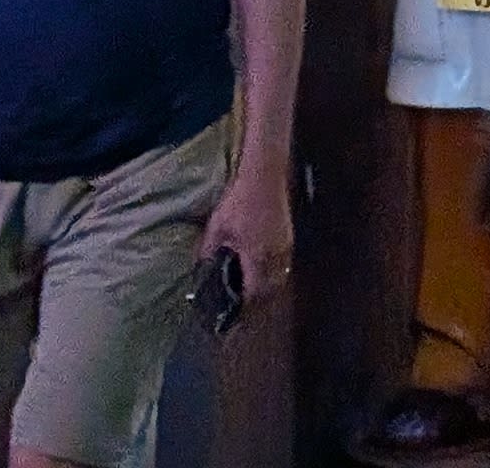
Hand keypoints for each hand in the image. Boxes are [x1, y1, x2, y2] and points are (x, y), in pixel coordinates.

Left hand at [202, 158, 293, 307]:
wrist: (265, 173)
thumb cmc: (239, 201)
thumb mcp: (217, 228)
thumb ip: (209, 253)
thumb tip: (202, 272)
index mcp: (257, 256)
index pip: (254, 293)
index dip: (244, 307)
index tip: (233, 315)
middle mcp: (275, 255)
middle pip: (270, 290)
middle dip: (257, 302)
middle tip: (241, 308)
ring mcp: (285, 246)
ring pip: (279, 278)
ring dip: (266, 289)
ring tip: (250, 293)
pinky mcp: (288, 237)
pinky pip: (282, 265)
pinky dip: (271, 274)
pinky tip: (259, 271)